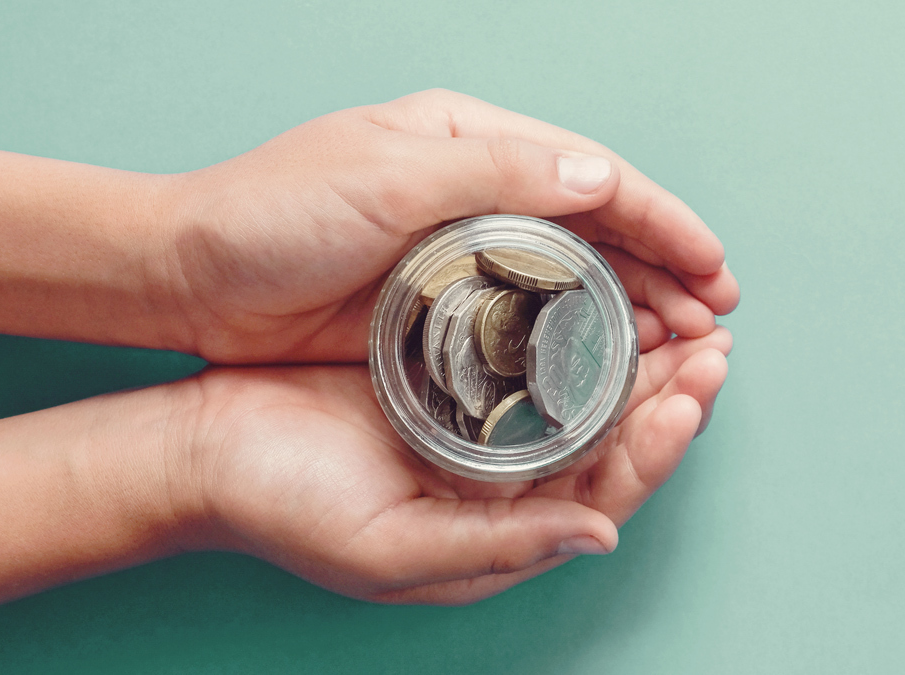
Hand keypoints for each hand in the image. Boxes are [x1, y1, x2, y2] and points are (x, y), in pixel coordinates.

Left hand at [165, 89, 738, 362]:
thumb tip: (602, 179)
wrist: (189, 275)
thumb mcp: (382, 177)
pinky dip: (573, 339)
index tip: (713, 264)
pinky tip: (607, 367)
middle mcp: (473, 189)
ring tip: (683, 347)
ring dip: (629, 309)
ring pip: (569, 277)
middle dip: (661, 269)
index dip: (661, 218)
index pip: (590, 173)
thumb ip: (494, 173)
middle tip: (715, 320)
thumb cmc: (272, 214)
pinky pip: (525, 319)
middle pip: (593, 227)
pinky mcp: (438, 305)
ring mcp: (458, 250)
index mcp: (466, 139)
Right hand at [179, 327, 731, 603]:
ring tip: (677, 313)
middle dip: (669, 390)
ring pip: (580, 392)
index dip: (662, 441)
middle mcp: (502, 481)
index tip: (698, 389)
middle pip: (611, 438)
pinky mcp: (446, 374)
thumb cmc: (287, 507)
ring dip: (633, 354)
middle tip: (713, 339)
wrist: (203, 449)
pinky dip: (570, 327)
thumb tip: (600, 539)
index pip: (610, 489)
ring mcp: (476, 425)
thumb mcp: (394, 548)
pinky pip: (529, 353)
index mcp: (501, 528)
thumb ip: (500, 547)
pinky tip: (596, 295)